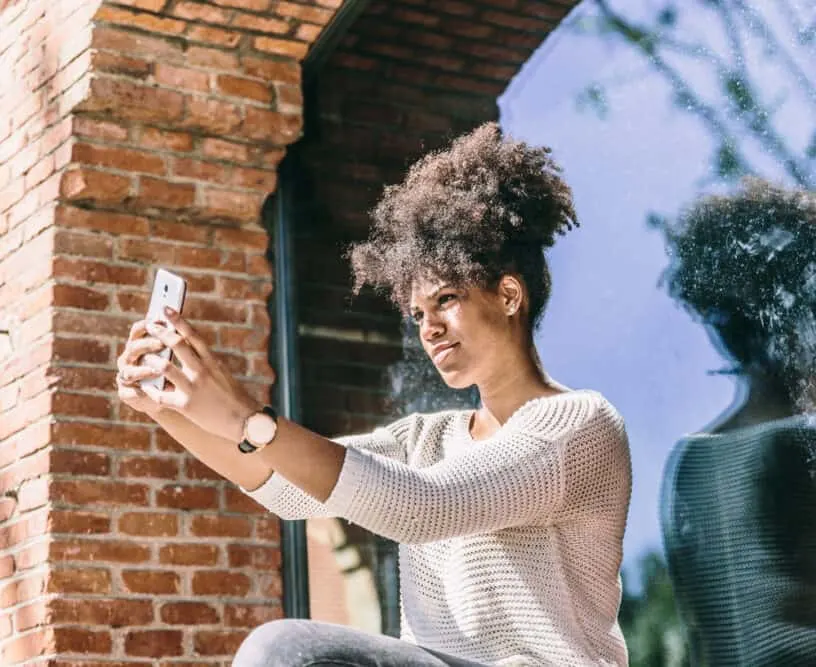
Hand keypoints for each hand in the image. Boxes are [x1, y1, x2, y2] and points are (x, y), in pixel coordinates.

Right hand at [116, 320, 167, 418]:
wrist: (167, 397)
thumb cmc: (171, 372)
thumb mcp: (174, 356)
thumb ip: (173, 343)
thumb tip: (181, 327)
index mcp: (138, 345)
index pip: (137, 330)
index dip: (146, 325)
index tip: (160, 320)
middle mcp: (128, 358)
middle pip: (133, 348)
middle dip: (147, 344)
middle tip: (162, 344)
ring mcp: (125, 375)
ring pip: (129, 371)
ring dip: (142, 370)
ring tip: (157, 370)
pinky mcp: (126, 393)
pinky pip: (129, 391)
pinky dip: (138, 390)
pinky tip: (149, 390)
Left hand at [140, 308, 265, 442]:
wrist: (245, 421)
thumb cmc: (233, 397)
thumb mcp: (222, 374)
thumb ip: (205, 362)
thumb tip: (188, 350)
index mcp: (212, 361)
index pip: (193, 335)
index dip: (178, 320)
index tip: (165, 309)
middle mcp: (202, 371)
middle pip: (177, 344)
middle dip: (160, 332)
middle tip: (149, 326)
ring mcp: (193, 388)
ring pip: (165, 367)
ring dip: (151, 360)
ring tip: (143, 357)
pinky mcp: (186, 406)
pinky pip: (161, 396)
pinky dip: (150, 390)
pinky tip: (145, 387)